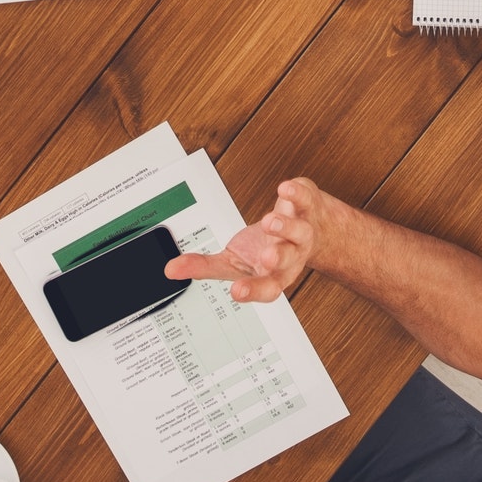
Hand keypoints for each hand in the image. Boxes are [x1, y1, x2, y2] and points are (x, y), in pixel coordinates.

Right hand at [165, 177, 327, 301]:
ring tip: (269, 220)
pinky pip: (304, 200)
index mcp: (271, 275)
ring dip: (285, 226)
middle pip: (287, 261)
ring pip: (299, 231)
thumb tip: (170, 269)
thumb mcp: (234, 262)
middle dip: (277, 259)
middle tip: (266, 256)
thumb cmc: (265, 248)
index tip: (236, 290)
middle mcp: (290, 256)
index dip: (252, 291)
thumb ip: (203, 267)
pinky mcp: (306, 206)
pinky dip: (295, 195)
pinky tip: (284, 189)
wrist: (311, 232)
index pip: (265, 289)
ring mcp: (301, 231)